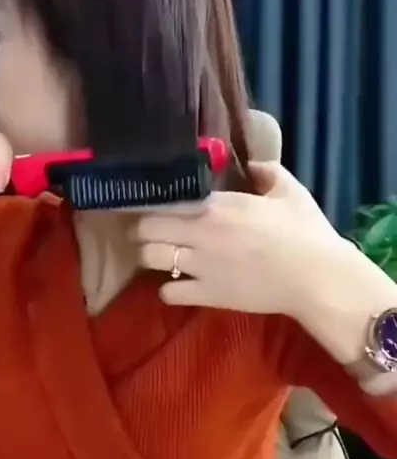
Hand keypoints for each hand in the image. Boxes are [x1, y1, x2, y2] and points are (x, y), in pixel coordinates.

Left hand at [132, 162, 344, 317]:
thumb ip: (265, 171)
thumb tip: (251, 163)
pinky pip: (168, 292)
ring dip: (150, 256)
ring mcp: (200, 266)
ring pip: (149, 259)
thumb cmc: (306, 232)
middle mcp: (200, 233)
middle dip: (142, 229)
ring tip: (160, 255)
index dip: (152, 202)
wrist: (317, 279)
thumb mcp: (289, 191)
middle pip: (145, 229)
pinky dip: (167, 289)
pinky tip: (178, 284)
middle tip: (150, 231)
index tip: (152, 203)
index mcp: (217, 205)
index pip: (163, 200)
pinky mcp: (207, 295)